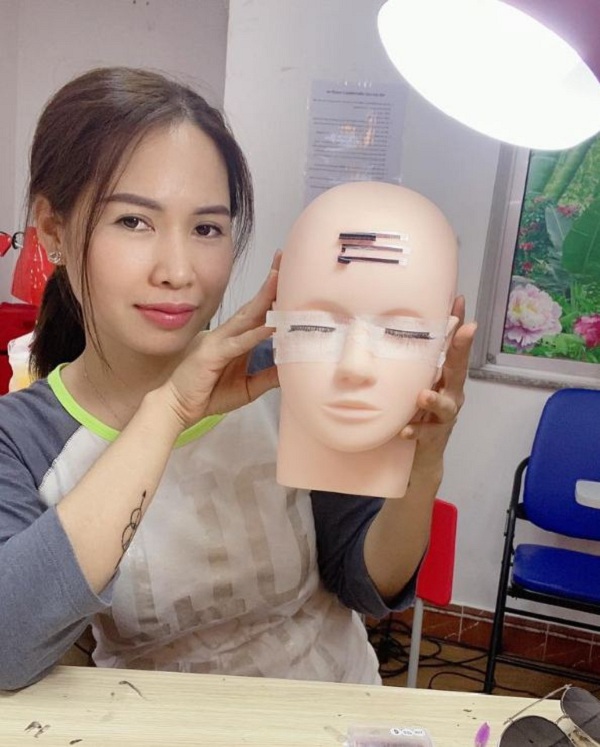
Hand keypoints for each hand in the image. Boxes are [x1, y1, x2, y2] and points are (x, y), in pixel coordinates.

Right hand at [164, 256, 280, 427]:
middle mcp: (228, 335)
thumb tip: (293, 367)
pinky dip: (254, 334)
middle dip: (270, 284)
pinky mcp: (213, 354)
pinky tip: (270, 326)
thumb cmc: (209, 394)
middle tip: (285, 261)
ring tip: (280, 281)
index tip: (288, 276)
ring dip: (264, 299)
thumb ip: (269, 376)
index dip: (273, 295)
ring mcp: (219, 341)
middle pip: (253, 306)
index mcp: (235, 339)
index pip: (257, 313)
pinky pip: (238, 343)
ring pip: (246, 317)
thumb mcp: (248, 387)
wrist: (177, 407)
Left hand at [400, 296, 476, 473]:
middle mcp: (451, 393)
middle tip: (465, 331)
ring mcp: (444, 416)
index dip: (458, 323)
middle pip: (459, 369)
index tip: (460, 300)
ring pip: (446, 405)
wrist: (421, 453)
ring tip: (424, 396)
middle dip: (462, 349)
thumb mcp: (418, 382)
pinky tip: (405, 430)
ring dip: (435, 399)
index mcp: (446, 377)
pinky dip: (416, 430)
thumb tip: (397, 327)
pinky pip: (426, 433)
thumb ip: (416, 361)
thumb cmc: (419, 412)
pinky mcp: (434, 436)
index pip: (453, 347)